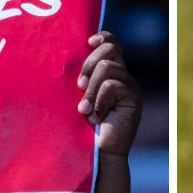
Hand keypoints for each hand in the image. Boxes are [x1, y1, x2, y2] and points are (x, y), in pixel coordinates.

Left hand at [78, 30, 140, 157]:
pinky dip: (98, 102)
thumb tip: (58, 58)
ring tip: (83, 110)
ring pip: (107, 67)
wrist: (92, 155)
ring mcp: (130, 86)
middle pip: (109, 49)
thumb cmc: (74, 128)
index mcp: (107, 73)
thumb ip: (74, 81)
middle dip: (88, 65)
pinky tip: (95, 118)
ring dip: (90, 89)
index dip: (103, 37)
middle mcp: (121, 76)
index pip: (111, 43)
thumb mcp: (71, 99)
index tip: (89, 42)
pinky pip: (111, 86)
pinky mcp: (133, 98)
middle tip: (78, 88)